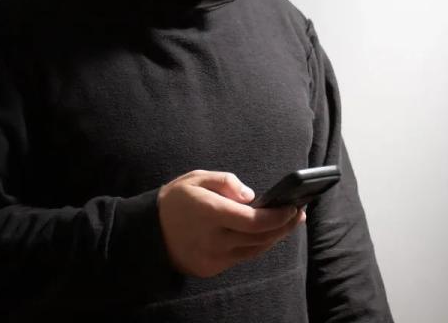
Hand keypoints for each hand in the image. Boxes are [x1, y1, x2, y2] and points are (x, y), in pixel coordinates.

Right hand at [156, 169, 305, 277]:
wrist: (148, 232)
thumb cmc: (176, 200)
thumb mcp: (197, 178)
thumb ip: (226, 181)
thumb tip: (252, 196)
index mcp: (209, 213)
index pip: (252, 221)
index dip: (277, 217)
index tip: (293, 207)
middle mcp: (212, 239)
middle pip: (259, 238)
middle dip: (283, 226)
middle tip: (299, 213)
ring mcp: (212, 257)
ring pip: (254, 250)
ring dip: (274, 237)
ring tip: (288, 222)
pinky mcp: (211, 268)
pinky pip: (242, 257)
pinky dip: (258, 245)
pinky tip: (267, 233)